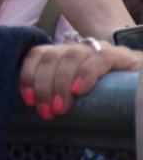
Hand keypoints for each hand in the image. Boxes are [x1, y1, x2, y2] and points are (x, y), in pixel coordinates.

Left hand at [19, 41, 142, 119]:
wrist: (139, 84)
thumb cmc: (106, 94)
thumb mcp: (77, 94)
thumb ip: (59, 95)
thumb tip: (37, 110)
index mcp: (64, 55)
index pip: (37, 54)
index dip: (28, 74)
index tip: (28, 100)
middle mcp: (79, 48)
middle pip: (51, 56)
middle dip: (43, 85)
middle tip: (46, 111)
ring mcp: (99, 49)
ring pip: (70, 56)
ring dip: (60, 83)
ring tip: (60, 108)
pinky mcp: (121, 55)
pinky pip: (101, 58)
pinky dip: (87, 73)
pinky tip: (80, 90)